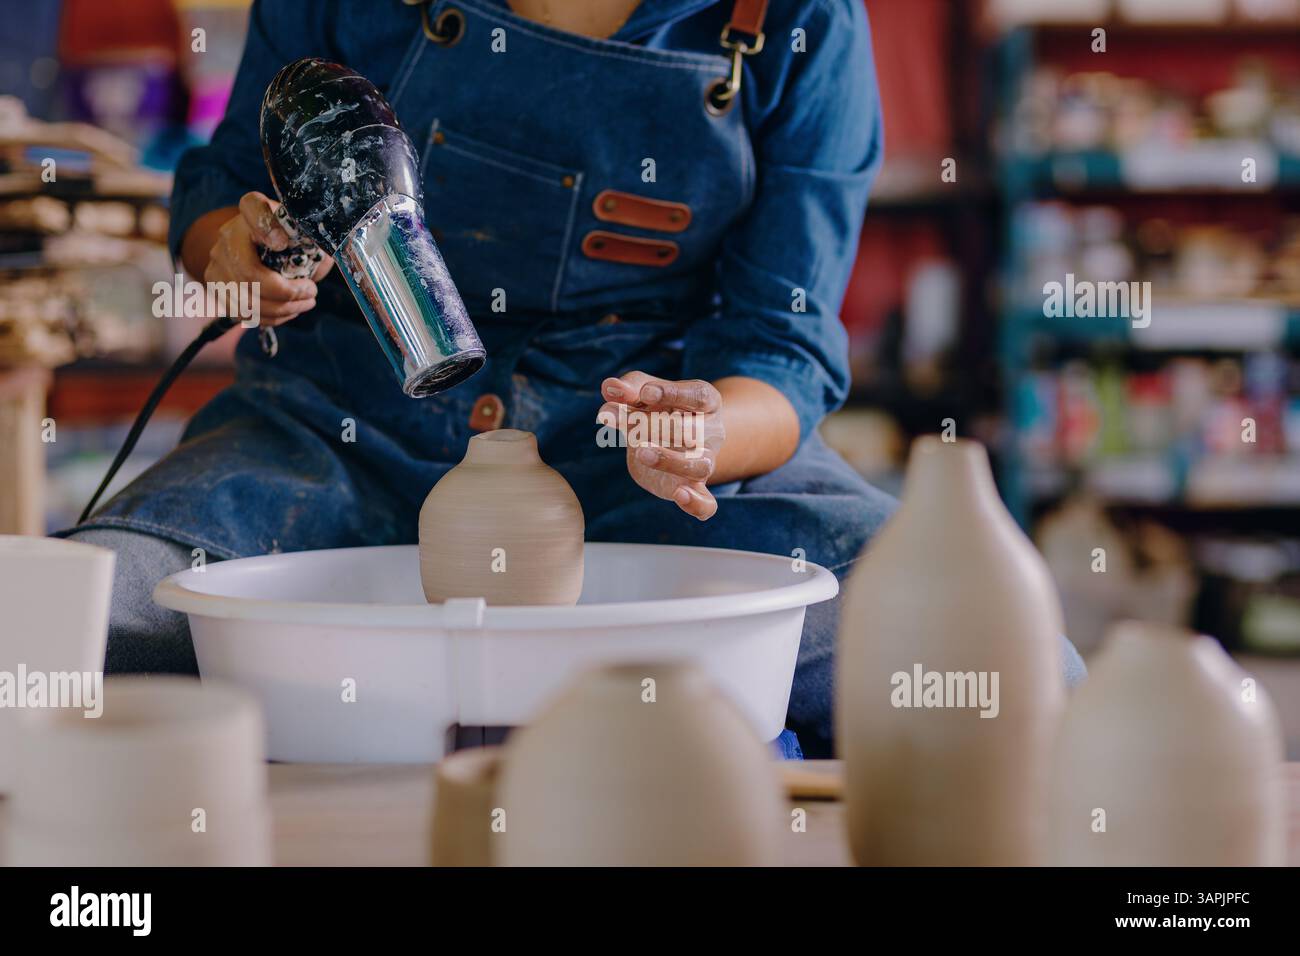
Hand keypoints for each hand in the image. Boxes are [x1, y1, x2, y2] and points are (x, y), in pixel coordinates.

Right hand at [204, 191, 333, 325]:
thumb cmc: (292, 241)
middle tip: (312, 292)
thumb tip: (329, 253)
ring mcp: (218, 261)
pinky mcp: (216, 286)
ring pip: (248, 300)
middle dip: (287, 292)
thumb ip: (312, 239)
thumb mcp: (305, 233)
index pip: (252, 207)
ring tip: (306, 303)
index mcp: (252, 211)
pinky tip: (290, 310)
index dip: (265, 226)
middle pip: (250, 273)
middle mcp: (228, 234)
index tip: (282, 243)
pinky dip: (272, 317)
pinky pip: (244, 313)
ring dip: (284, 309)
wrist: (260, 250)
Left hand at [597, 372, 723, 519]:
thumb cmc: (654, 409)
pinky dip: (697, 503)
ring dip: (669, 460)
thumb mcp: (640, 392)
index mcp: (704, 402)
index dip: (672, 394)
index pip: (697, 395)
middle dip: (652, 425)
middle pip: (690, 430)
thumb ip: (627, 388)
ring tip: (641, 452)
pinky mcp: (692, 488)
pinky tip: (679, 496)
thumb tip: (609, 388)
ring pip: (700, 466)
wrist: (659, 440)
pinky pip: (706, 503)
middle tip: (623, 420)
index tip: (646, 393)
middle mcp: (710, 432)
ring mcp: (704, 461)